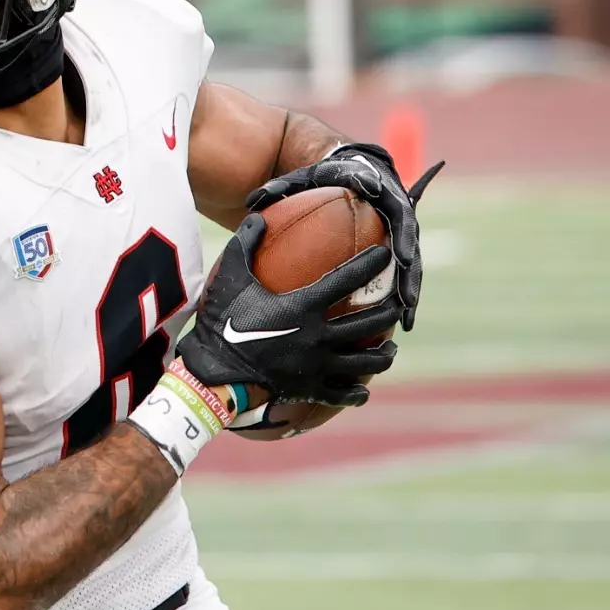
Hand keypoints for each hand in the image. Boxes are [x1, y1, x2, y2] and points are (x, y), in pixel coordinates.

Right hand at [177, 212, 398, 406]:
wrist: (212, 374)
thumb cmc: (220, 323)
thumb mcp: (229, 278)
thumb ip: (244, 244)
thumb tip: (258, 216)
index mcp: (304, 306)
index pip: (348, 279)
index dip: (372, 263)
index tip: (386, 255)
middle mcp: (319, 336)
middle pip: (372, 322)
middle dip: (391, 310)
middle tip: (398, 303)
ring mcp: (317, 366)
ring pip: (367, 361)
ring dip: (384, 353)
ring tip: (389, 347)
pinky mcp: (310, 389)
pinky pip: (343, 393)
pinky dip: (356, 392)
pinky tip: (362, 389)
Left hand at [248, 144, 444, 330]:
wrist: (351, 167)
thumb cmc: (325, 175)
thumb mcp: (305, 176)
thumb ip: (281, 187)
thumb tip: (250, 203)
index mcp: (382, 191)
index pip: (395, 211)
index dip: (400, 234)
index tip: (396, 254)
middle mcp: (398, 211)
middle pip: (409, 244)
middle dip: (410, 270)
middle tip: (406, 296)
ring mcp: (401, 230)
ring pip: (409, 262)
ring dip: (409, 289)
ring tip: (405, 317)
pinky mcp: (398, 245)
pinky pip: (399, 273)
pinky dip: (398, 295)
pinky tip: (393, 322)